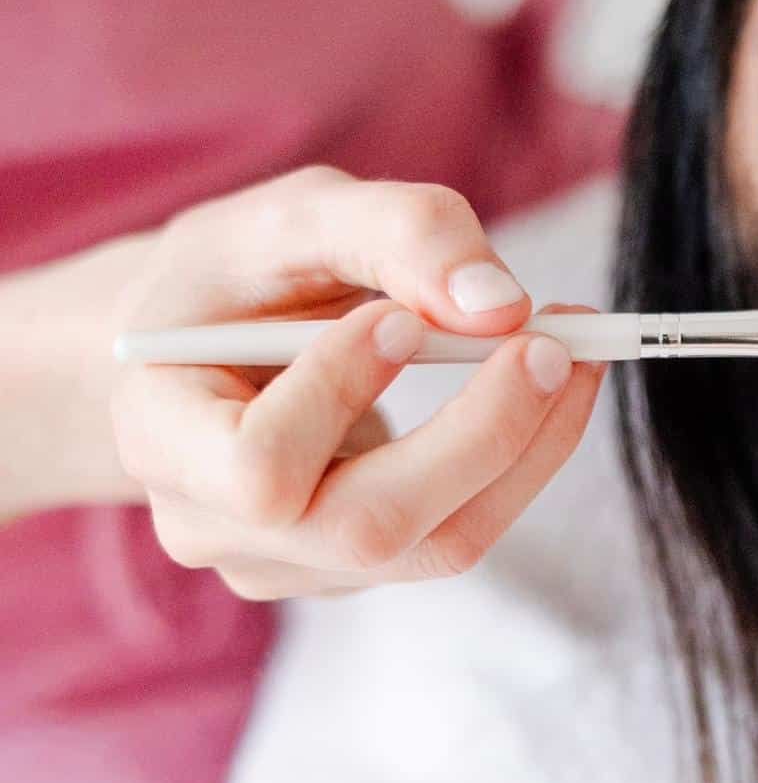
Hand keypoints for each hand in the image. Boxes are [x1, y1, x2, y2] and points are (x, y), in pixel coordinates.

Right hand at [108, 165, 603, 599]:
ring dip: (528, 448)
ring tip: (571, 351)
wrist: (200, 339)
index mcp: (161, 433)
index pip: (257, 469)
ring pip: (434, 544)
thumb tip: (503, 306)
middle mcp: (214, 525)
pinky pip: (455, 534)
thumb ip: (397, 234)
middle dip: (482, 435)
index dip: (338, 398)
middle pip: (366, 529)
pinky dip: (520, 459)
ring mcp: (285, 564)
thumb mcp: (295, 215)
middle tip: (554, 342)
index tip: (396, 316)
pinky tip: (536, 386)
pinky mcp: (352, 567)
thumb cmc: (236, 273)